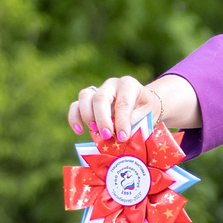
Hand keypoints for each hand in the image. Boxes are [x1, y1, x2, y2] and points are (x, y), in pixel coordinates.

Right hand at [68, 74, 198, 140]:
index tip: (123, 137)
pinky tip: (79, 131)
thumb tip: (120, 135)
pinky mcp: (88, 100)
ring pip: (85, 97)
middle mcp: (111, 85)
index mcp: (128, 85)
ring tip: (96, 132)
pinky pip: (76, 105)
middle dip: (102, 119)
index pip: (123, 103)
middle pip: (100, 98)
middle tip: (107, 136)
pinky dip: (74, 117)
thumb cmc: (146, 109)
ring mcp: (98, 90)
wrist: (143, 102)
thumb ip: (134, 122)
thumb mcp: (147, 115)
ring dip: (88, 116)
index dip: (122, 121)